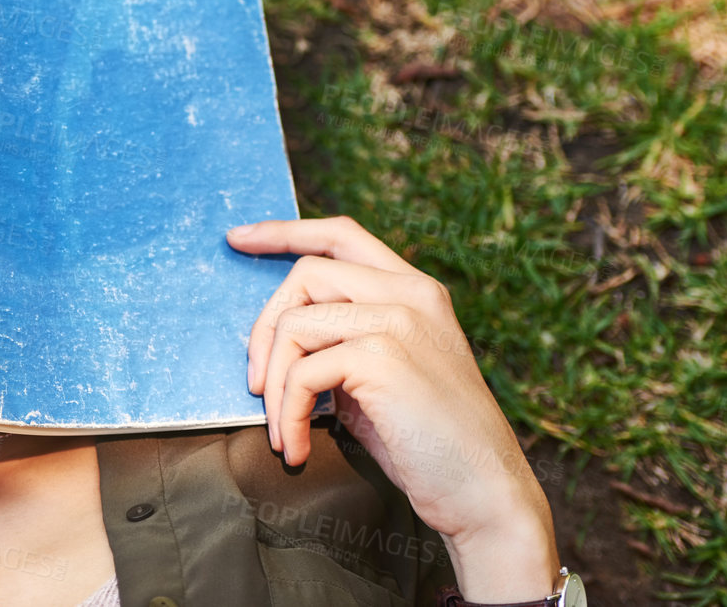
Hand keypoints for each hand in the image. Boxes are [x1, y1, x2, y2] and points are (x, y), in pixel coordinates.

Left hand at [228, 216, 557, 602]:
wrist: (486, 494)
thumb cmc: (432, 443)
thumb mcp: (386, 373)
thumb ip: (344, 340)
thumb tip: (276, 337)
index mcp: (415, 290)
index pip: (341, 235)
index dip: (284, 232)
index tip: (239, 239)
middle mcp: (410, 293)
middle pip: (306, 273)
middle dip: (264, 328)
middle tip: (256, 384)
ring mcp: (398, 320)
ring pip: (294, 324)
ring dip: (274, 385)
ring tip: (282, 429)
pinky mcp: (382, 358)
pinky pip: (302, 373)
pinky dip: (287, 414)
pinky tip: (296, 446)